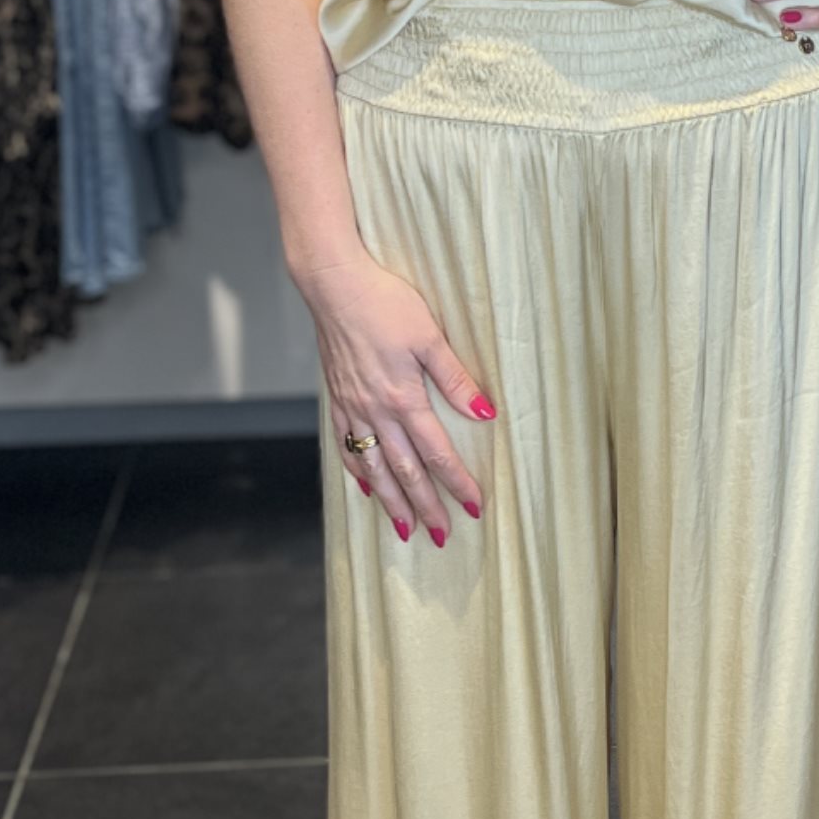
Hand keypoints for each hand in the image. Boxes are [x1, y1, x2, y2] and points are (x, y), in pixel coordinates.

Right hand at [299, 253, 494, 545]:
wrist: (333, 283)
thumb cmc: (384, 302)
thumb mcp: (429, 336)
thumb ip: (456, 378)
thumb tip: (485, 412)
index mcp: (403, 398)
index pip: (437, 453)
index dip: (457, 482)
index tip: (474, 507)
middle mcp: (376, 411)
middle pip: (406, 471)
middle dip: (425, 506)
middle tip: (441, 535)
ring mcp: (353, 408)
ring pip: (374, 467)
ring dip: (391, 501)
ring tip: (404, 529)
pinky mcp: (338, 399)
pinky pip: (348, 446)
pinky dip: (359, 472)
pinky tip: (368, 488)